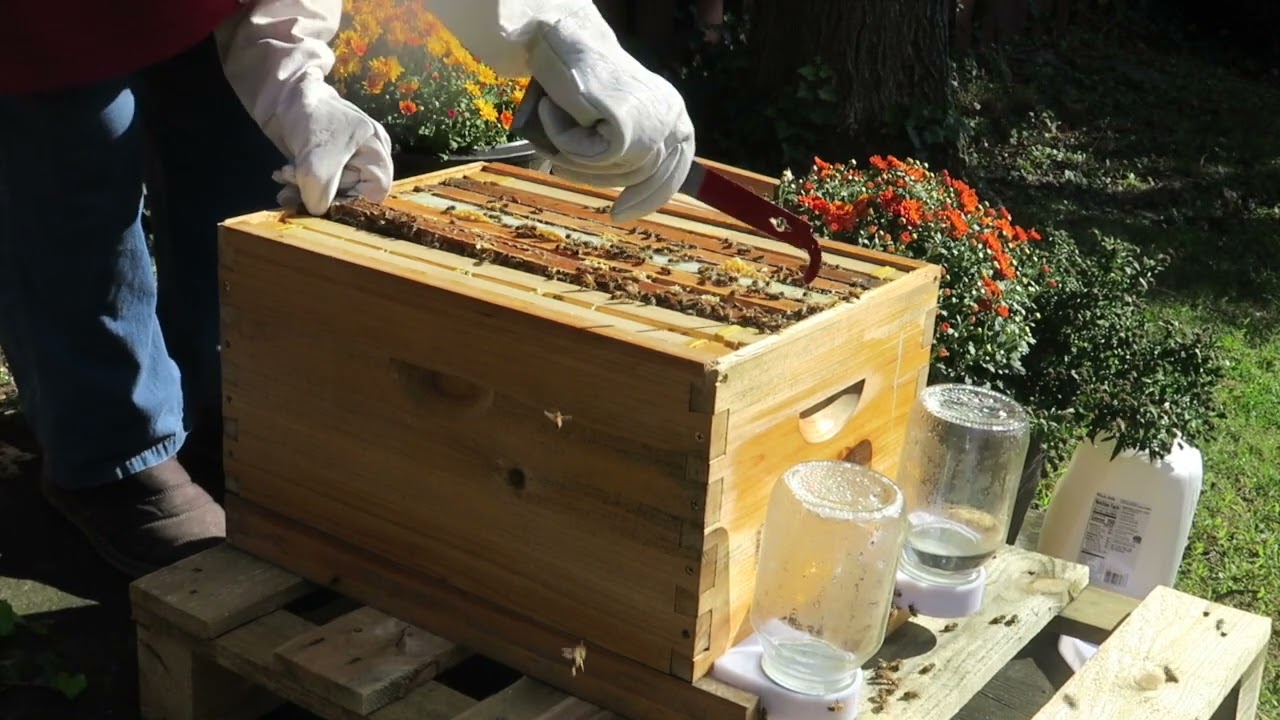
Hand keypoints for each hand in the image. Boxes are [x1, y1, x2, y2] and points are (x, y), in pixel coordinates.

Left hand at [270, 78, 393, 215]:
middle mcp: (368, 157)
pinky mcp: (327, 160)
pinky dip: (300, 183)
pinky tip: (284, 174)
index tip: (322, 197)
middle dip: (318, 191)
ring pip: (330, 190)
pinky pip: (318, 182)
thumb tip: (317, 212)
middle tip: (293, 182)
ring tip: (285, 175)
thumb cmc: (311, 120)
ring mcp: (348, 158)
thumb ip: (323, 195)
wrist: (283, 93)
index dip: (348, 200)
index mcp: (378, 152)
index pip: (375, 193)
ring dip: (304, 189)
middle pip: (350, 192)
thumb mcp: (318, 164)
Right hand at [525, 4, 694, 220]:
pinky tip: (552, 111)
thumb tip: (626, 192)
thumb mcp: (616, 115)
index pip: (674, 168)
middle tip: (572, 176)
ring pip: (615, 169)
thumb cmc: (579, 76)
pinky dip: (565, 140)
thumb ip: (628, 145)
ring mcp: (654, 122)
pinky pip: (593, 156)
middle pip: (644, 176)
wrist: (562, 38)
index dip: (650, 197)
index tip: (621, 214)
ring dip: (576, 157)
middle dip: (606, 184)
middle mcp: (672, 117)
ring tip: (555, 128)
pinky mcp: (628, 126)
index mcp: (674, 114)